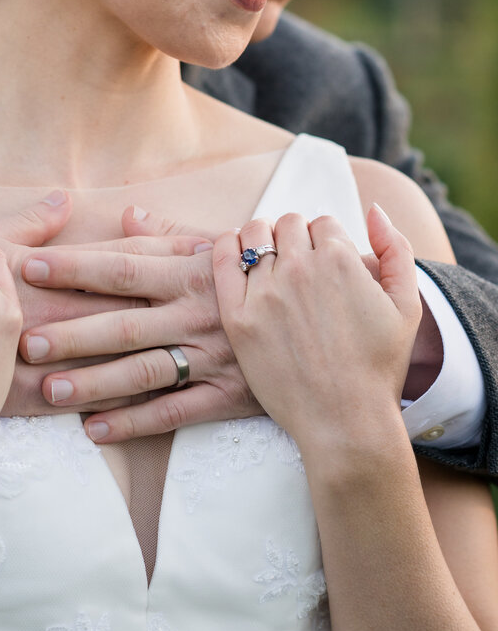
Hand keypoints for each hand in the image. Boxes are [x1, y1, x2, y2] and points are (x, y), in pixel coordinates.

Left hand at [19, 205, 262, 441]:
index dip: (74, 267)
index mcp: (190, 272)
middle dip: (73, 332)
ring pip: (144, 371)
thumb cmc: (263, 275)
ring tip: (50, 391)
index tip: (30, 267)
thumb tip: (126, 214)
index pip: (122, 267)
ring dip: (95, 383)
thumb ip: (169, 235)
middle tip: (26, 341)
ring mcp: (211, 357)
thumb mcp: (222, 247)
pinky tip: (94, 430)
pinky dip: (134, 423)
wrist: (328, 315)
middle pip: (124, 323)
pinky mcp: (227, 395)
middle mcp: (196, 313)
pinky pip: (175, 413)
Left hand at [213, 206, 421, 456]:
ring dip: (261, 238)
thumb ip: (396, 249)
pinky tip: (234, 252)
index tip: (322, 260)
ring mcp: (265, 293)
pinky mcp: (237, 317)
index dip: (324, 240)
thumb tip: (374, 209)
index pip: (323, 223)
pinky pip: (222, 259)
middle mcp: (300, 269)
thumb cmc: (379, 367)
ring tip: (266, 257)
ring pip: (255, 235)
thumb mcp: (407, 305)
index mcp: (340, 260)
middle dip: (294, 237)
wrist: (345, 421)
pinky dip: (227, 246)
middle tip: (295, 261)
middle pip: (288, 224)